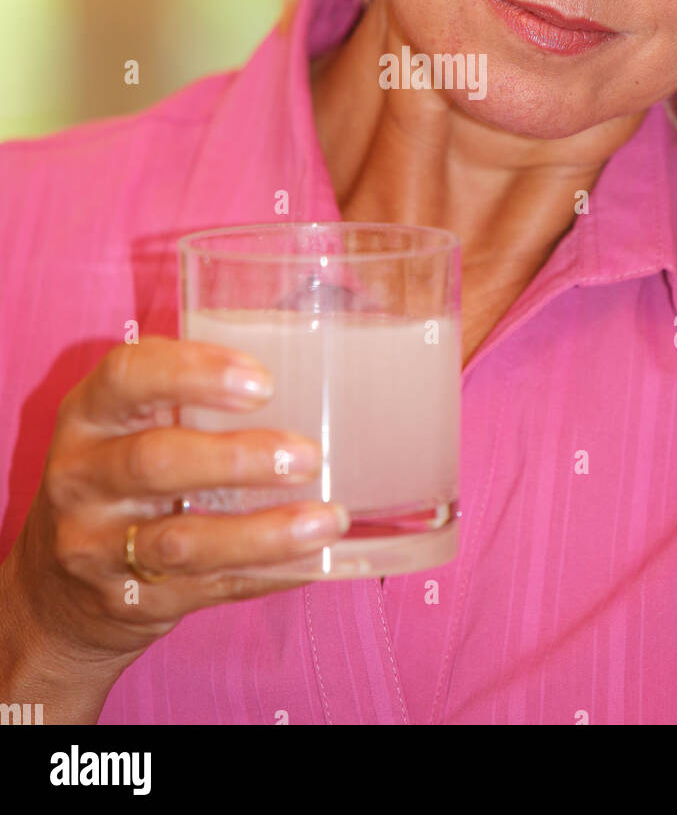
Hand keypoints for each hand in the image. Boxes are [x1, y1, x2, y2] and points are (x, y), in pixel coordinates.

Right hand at [1, 336, 348, 683]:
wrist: (56, 589)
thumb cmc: (118, 476)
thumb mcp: (127, 423)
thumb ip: (185, 393)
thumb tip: (304, 367)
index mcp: (87, 415)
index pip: (127, 376)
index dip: (194, 372)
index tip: (262, 382)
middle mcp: (81, 478)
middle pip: (155, 463)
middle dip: (239, 459)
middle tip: (307, 455)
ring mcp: (98, 548)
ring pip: (183, 542)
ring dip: (264, 532)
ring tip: (327, 519)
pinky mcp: (127, 603)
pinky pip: (206, 588)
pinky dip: (265, 573)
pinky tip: (311, 558)